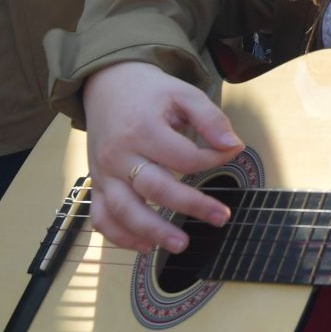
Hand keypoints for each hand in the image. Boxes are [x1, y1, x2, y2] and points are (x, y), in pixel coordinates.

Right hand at [81, 61, 241, 253]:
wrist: (106, 84)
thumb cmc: (150, 92)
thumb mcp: (183, 93)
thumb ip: (210, 118)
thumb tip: (234, 147)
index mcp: (143, 130)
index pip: (184, 157)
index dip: (213, 160)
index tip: (233, 155)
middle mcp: (119, 155)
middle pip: (154, 187)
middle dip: (190, 206)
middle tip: (221, 218)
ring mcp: (104, 172)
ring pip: (123, 209)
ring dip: (152, 231)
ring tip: (181, 244)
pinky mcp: (96, 184)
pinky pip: (101, 216)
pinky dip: (119, 236)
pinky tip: (144, 246)